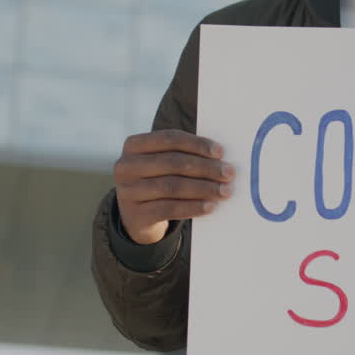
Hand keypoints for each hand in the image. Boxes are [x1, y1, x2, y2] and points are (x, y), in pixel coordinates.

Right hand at [113, 130, 234, 243]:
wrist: (137, 215)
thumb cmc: (159, 179)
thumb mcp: (163, 163)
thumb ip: (184, 155)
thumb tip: (220, 158)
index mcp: (134, 145)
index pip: (169, 139)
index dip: (197, 144)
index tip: (220, 152)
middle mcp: (126, 166)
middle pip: (172, 163)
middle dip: (205, 168)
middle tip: (228, 173)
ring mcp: (127, 191)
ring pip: (171, 186)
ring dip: (203, 188)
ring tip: (224, 191)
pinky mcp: (135, 214)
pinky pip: (169, 209)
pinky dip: (193, 207)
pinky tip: (210, 206)